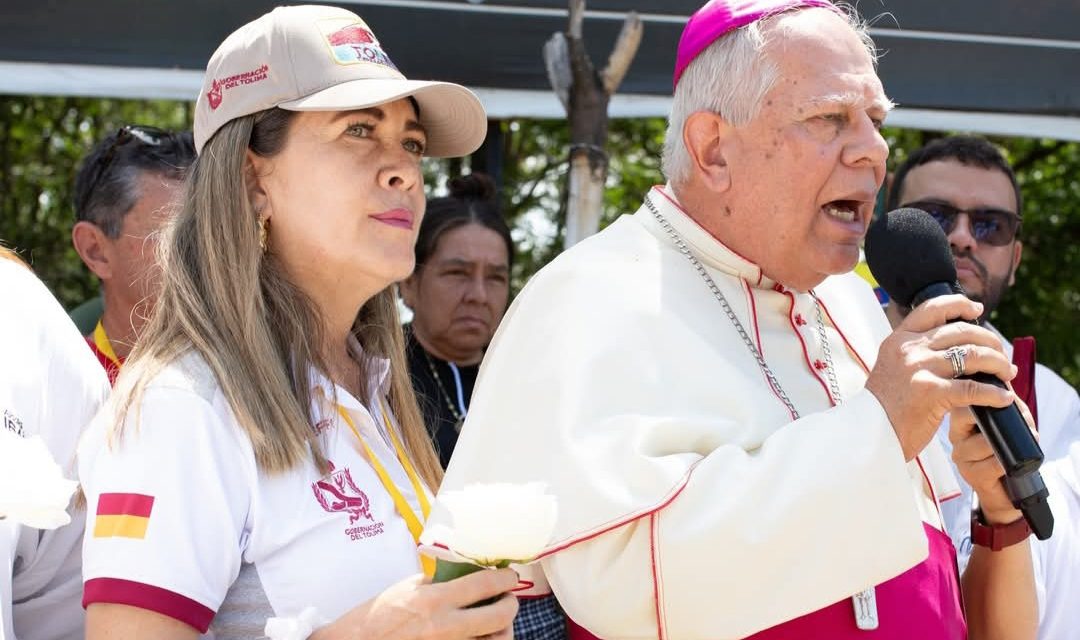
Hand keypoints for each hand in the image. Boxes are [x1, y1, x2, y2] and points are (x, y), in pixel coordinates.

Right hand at [313, 568, 518, 639]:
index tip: (509, 575)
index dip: (504, 578)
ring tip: (498, 623)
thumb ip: (438, 582)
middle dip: (511, 605)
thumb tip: (466, 574)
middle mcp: (445, 627)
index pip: (483, 584)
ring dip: (503, 631)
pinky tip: (480, 637)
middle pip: (500, 617)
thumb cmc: (375, 616)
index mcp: (433, 600)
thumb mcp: (406, 588)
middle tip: (507, 599)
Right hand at [865, 295, 1016, 460]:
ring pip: (972, 356)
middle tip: (1002, 355)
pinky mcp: (931, 393)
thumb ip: (916, 353)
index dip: (959, 304)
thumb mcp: (893, 367)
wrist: (869, 431)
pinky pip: (973, 389)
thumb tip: (954, 345)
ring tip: (1007, 374)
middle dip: (990, 342)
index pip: (932, 309)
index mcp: (899, 339)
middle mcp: (909, 349)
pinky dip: (994, 393)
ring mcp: (919, 368)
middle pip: (962, 332)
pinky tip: (1004, 398)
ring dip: (998, 364)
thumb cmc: (885, 404)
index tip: (977, 309)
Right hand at [950, 396, 1037, 523]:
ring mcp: (961, 457)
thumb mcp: (1006, 426)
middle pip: (965, 417)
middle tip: (1018, 419)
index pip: (961, 402)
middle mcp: (956, 437)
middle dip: (995, 417)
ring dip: (1007, 442)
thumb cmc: (1005, 454)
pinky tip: (1012, 461)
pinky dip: (1006, 461)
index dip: (980, 396)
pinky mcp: (972, 475)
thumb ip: (1004, 407)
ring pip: (983, 442)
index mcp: (960, 422)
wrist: (1008, 490)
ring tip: (1025, 440)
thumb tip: (1007, 385)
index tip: (1002, 396)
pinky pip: (992, 463)